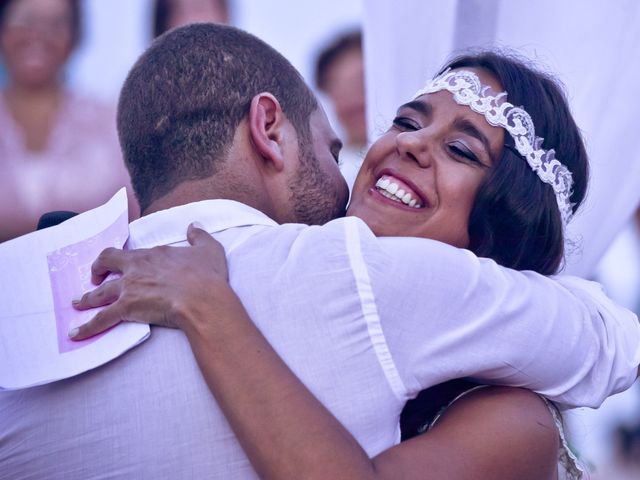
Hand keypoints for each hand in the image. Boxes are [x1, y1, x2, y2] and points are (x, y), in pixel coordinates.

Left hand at [70, 223, 227, 339]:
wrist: (203, 299)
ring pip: (99, 292)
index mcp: (153, 255)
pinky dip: (87, 327)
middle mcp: (136, 268)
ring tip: (77, 303)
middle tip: (93, 276)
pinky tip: (76, 334)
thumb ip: (199, 236)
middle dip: (97, 269)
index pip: (132, 253)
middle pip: (106, 263)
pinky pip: (101, 319)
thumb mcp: (209, 250)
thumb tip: (193, 226)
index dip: (126, 258)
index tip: (124, 264)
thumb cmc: (207, 276)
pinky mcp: (126, 308)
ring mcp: (129, 288)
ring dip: (86, 298)